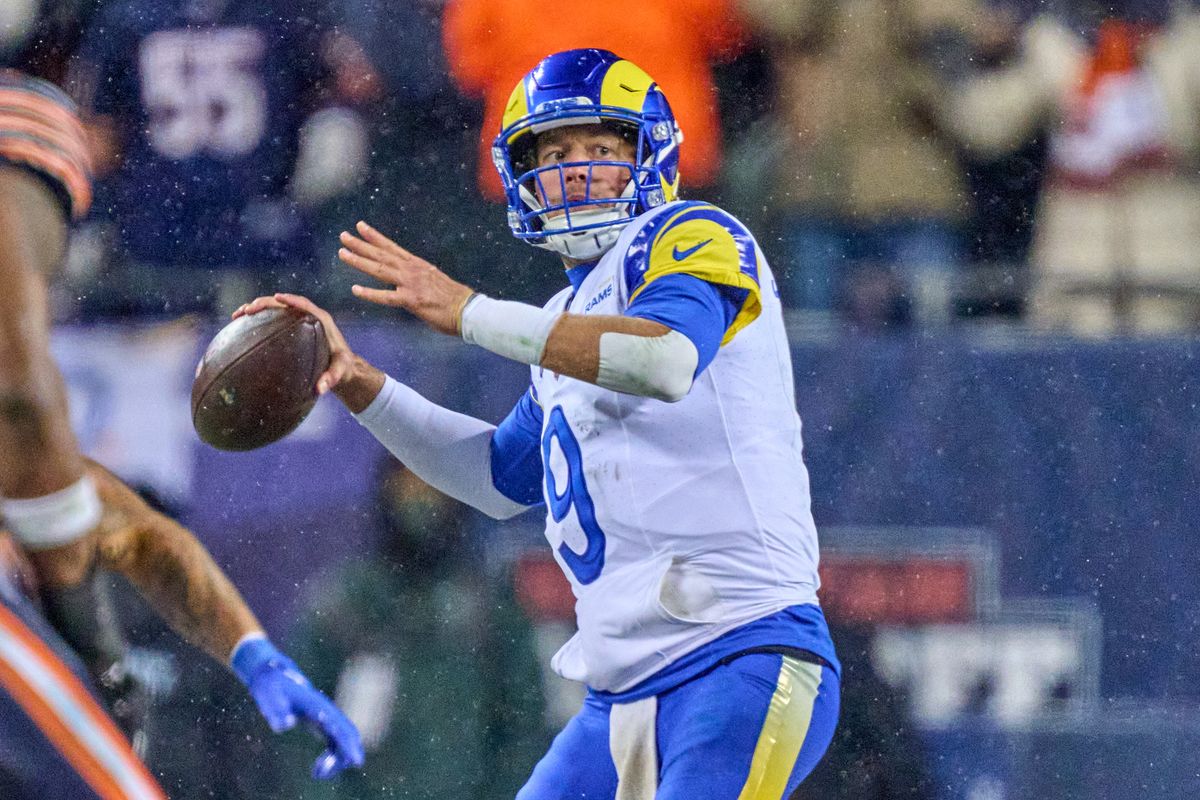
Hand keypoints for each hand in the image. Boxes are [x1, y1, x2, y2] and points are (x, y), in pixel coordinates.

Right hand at [232, 293, 353, 396]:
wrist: (342, 366)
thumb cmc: (343, 367)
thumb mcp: (340, 371)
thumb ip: (332, 378)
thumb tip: (321, 389)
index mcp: (321, 320)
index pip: (305, 305)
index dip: (291, 300)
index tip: (277, 298)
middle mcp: (309, 316)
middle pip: (285, 304)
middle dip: (266, 303)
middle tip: (248, 310)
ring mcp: (298, 321)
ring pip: (275, 309)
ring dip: (257, 308)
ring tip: (238, 314)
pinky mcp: (291, 327)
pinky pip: (273, 319)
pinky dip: (258, 320)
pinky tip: (240, 326)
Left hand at [232, 636, 363, 778]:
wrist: (274, 677)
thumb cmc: (271, 688)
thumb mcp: (268, 696)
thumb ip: (276, 711)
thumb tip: (287, 725)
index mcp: (318, 706)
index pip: (339, 727)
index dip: (348, 745)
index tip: (356, 762)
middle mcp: (327, 712)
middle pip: (348, 735)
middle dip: (344, 756)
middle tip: (321, 773)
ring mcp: (327, 718)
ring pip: (344, 742)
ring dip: (337, 760)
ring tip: (316, 773)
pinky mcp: (323, 725)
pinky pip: (336, 745)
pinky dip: (332, 758)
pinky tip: (316, 770)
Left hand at [337, 221, 474, 334]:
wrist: (469, 310)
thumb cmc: (456, 299)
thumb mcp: (436, 281)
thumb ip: (421, 278)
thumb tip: (413, 280)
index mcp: (418, 265)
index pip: (391, 247)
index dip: (374, 236)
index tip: (360, 226)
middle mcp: (412, 270)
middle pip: (381, 254)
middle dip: (360, 244)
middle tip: (343, 236)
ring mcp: (411, 284)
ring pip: (380, 269)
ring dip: (359, 261)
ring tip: (342, 253)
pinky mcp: (412, 301)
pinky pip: (386, 297)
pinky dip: (370, 293)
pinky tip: (355, 289)